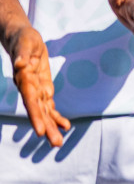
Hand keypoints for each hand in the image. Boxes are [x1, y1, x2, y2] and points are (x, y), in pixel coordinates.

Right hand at [5, 25, 67, 146]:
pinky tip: (65, 126)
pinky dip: (56, 116)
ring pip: (44, 112)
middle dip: (46, 127)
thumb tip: (19, 64)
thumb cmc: (24, 40)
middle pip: (39, 111)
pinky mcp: (43, 88)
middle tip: (55, 144)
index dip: (36, 116)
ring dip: (51, 127)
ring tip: (58, 143)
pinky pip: (49, 105)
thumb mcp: (25, 43)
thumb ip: (23, 55)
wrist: (22, 39)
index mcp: (25, 81)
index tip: (39, 131)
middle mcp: (29, 89)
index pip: (31, 101)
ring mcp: (36, 90)